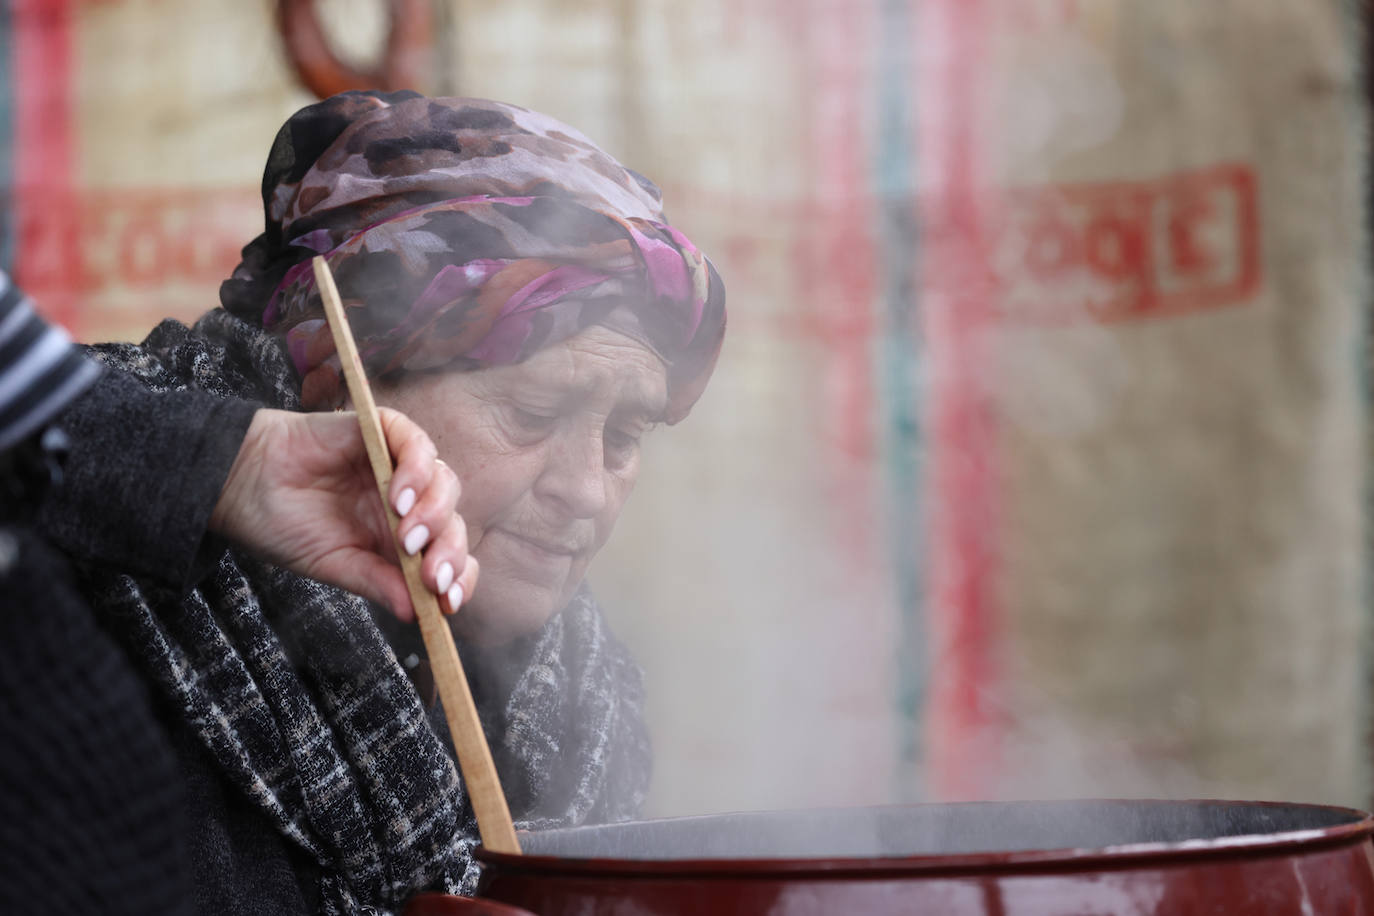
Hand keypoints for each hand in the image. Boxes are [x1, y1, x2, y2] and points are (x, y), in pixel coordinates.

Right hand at [208, 407, 477, 622]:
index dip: (457, 577)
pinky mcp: (383, 431)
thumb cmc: (284, 526)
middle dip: (449, 553)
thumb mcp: (333, 564)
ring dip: (434, 514)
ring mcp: (398, 466)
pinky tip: (397, 496)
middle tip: (430, 576)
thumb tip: (417, 612)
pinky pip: (417, 443)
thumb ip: (376, 581)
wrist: (240, 484)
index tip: (448, 602)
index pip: (448, 556)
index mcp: (401, 538)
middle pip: (453, 523)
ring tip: (407, 538)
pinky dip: (416, 470)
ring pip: (444, 483)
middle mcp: (409, 503)